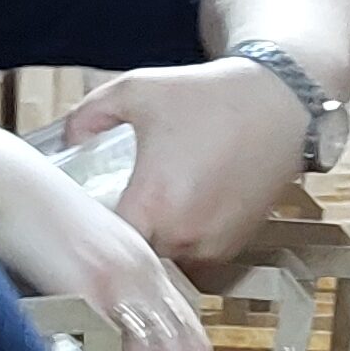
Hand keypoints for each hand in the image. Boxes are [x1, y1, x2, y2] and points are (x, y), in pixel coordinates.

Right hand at [0, 126, 217, 350]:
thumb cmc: (21, 223)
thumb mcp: (71, 261)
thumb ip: (91, 299)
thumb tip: (92, 348)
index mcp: (140, 263)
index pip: (186, 329)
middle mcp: (140, 269)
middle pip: (184, 344)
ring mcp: (118, 275)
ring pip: (159, 350)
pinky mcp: (88, 281)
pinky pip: (119, 342)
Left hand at [64, 56, 315, 276]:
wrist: (282, 103)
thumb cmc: (210, 96)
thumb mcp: (138, 90)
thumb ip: (89, 114)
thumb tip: (67, 139)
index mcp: (154, 203)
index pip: (106, 248)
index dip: (91, 239)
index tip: (83, 223)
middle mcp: (184, 234)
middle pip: (134, 258)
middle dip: (123, 239)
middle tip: (113, 212)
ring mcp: (213, 245)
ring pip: (166, 260)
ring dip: (155, 240)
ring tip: (152, 207)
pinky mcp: (235, 245)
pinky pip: (196, 257)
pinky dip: (185, 240)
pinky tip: (183, 208)